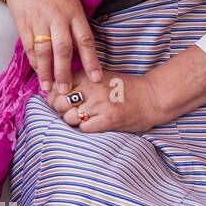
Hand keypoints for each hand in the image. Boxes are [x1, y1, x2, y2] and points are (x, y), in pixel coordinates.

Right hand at [0, 0, 102, 95]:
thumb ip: (76, 20)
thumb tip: (82, 44)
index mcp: (74, 11)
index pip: (85, 40)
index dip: (91, 61)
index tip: (95, 78)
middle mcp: (57, 18)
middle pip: (63, 50)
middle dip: (65, 72)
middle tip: (67, 90)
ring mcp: (39, 22)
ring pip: (44, 52)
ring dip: (46, 72)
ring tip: (49, 87)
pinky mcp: (23, 24)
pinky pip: (29, 47)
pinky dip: (33, 61)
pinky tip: (37, 71)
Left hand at [47, 68, 165, 133]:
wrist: (153, 96)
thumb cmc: (124, 89)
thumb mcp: (100, 77)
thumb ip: (79, 82)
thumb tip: (52, 91)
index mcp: (88, 77)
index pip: (56, 87)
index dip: (53, 97)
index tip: (57, 101)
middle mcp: (91, 89)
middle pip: (59, 103)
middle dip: (60, 110)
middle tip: (69, 112)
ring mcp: (100, 105)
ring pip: (69, 117)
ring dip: (72, 121)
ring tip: (82, 119)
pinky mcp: (109, 120)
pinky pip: (84, 128)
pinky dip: (85, 129)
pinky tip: (93, 125)